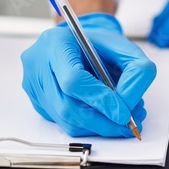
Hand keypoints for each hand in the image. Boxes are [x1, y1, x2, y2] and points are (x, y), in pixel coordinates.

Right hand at [21, 13, 156, 136]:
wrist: (77, 40)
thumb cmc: (98, 43)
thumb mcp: (122, 47)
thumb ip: (134, 72)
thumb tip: (130, 107)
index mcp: (56, 43)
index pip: (73, 80)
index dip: (100, 100)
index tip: (123, 113)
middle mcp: (37, 64)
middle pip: (67, 107)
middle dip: (102, 122)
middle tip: (127, 126)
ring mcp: (34, 85)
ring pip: (65, 120)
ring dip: (97, 127)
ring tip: (122, 121)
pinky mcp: (38, 100)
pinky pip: (63, 122)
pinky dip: (88, 125)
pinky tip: (105, 117)